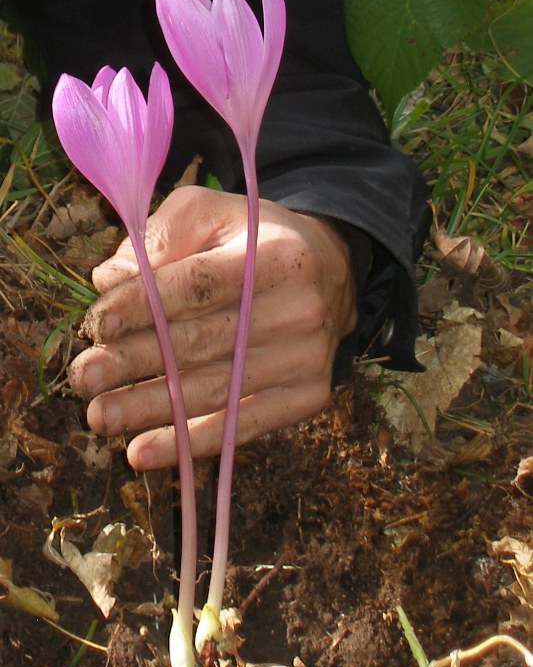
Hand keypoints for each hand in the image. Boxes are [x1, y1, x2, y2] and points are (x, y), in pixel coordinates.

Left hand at [68, 185, 356, 467]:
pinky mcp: (307, 395)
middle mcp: (300, 309)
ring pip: (215, 389)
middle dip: (135, 361)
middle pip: (203, 342)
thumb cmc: (256, 240)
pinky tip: (141, 453)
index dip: (143, 306)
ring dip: (150, 408)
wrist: (330, 273)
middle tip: (84, 376)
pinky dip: (188, 443)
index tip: (96, 323)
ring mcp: (307, 358)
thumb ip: (160, 237)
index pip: (198, 285)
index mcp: (277, 255)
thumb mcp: (212, 214)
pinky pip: (240, 426)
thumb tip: (108, 281)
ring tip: (99, 416)